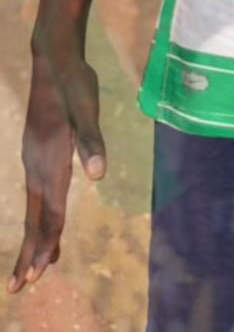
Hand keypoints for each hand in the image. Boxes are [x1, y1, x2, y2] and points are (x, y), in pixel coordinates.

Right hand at [8, 50, 106, 293]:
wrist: (53, 59)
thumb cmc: (75, 83)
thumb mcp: (87, 109)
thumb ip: (92, 141)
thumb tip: (99, 173)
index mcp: (51, 160)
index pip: (49, 210)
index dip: (47, 241)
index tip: (41, 272)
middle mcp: (38, 163)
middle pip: (35, 216)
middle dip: (30, 251)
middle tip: (21, 286)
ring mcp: (34, 157)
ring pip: (33, 205)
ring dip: (34, 235)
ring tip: (35, 264)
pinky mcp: (36, 149)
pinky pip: (36, 190)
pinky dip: (39, 212)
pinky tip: (44, 214)